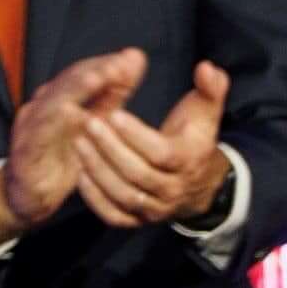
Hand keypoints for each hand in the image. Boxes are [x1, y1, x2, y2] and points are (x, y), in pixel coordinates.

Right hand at [0, 47, 147, 240]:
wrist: (30, 194)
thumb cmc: (63, 155)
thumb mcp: (93, 123)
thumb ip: (112, 94)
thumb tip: (134, 59)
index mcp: (59, 99)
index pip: (82, 74)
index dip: (106, 65)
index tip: (133, 59)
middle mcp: (42, 108)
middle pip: (67, 83)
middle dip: (93, 72)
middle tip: (119, 64)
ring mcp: (31, 128)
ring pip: (52, 103)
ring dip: (74, 90)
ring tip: (97, 79)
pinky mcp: (25, 151)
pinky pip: (39, 135)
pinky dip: (54, 123)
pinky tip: (72, 114)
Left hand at [75, 59, 233, 231]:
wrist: (199, 185)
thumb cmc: (194, 140)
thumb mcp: (205, 113)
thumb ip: (210, 89)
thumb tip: (207, 67)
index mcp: (189, 161)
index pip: (161, 153)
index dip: (136, 135)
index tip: (114, 114)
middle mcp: (173, 189)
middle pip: (138, 173)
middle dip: (110, 148)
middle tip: (87, 123)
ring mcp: (155, 208)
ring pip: (123, 194)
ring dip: (97, 169)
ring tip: (77, 141)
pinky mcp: (138, 221)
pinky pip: (114, 215)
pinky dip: (95, 197)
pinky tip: (78, 173)